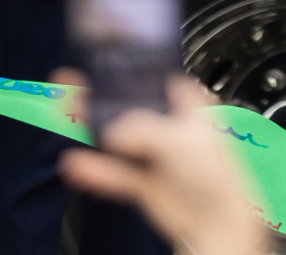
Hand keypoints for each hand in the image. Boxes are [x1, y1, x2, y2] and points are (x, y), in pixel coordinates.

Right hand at [58, 76, 270, 254]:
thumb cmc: (215, 174)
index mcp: (187, 104)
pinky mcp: (141, 180)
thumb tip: (112, 131)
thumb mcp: (180, 141)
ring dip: (92, 131)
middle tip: (76, 88)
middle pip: (128, 107)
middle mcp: (167, 126)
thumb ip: (143, 131)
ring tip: (69, 118)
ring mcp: (152, 153)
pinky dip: (95, 169)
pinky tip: (78, 164)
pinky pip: (112, 171)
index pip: (155, 79)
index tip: (105, 65)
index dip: (132, 72)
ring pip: (115, 139)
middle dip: (101, 100)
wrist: (214, 220)